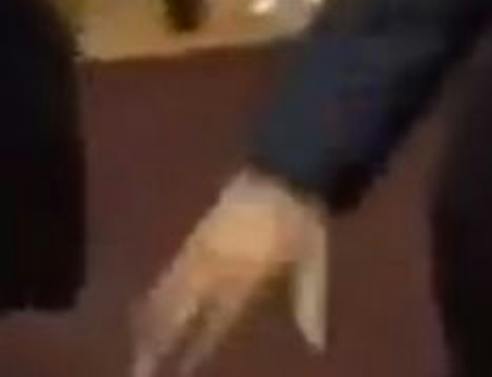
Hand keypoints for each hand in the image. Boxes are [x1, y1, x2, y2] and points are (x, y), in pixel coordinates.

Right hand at [132, 172, 326, 376]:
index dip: (195, 352)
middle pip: (176, 317)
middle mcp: (213, 272)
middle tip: (140, 373)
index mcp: (244, 281)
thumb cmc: (303, 221)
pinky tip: (143, 311)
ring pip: (163, 297)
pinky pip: (166, 274)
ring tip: (136, 353)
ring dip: (147, 327)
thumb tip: (318, 345)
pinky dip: (152, 298)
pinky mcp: (192, 236)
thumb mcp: (315, 263)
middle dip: (156, 347)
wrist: (284, 172)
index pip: (213, 327)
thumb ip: (310, 306)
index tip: (180, 374)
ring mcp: (198, 253)